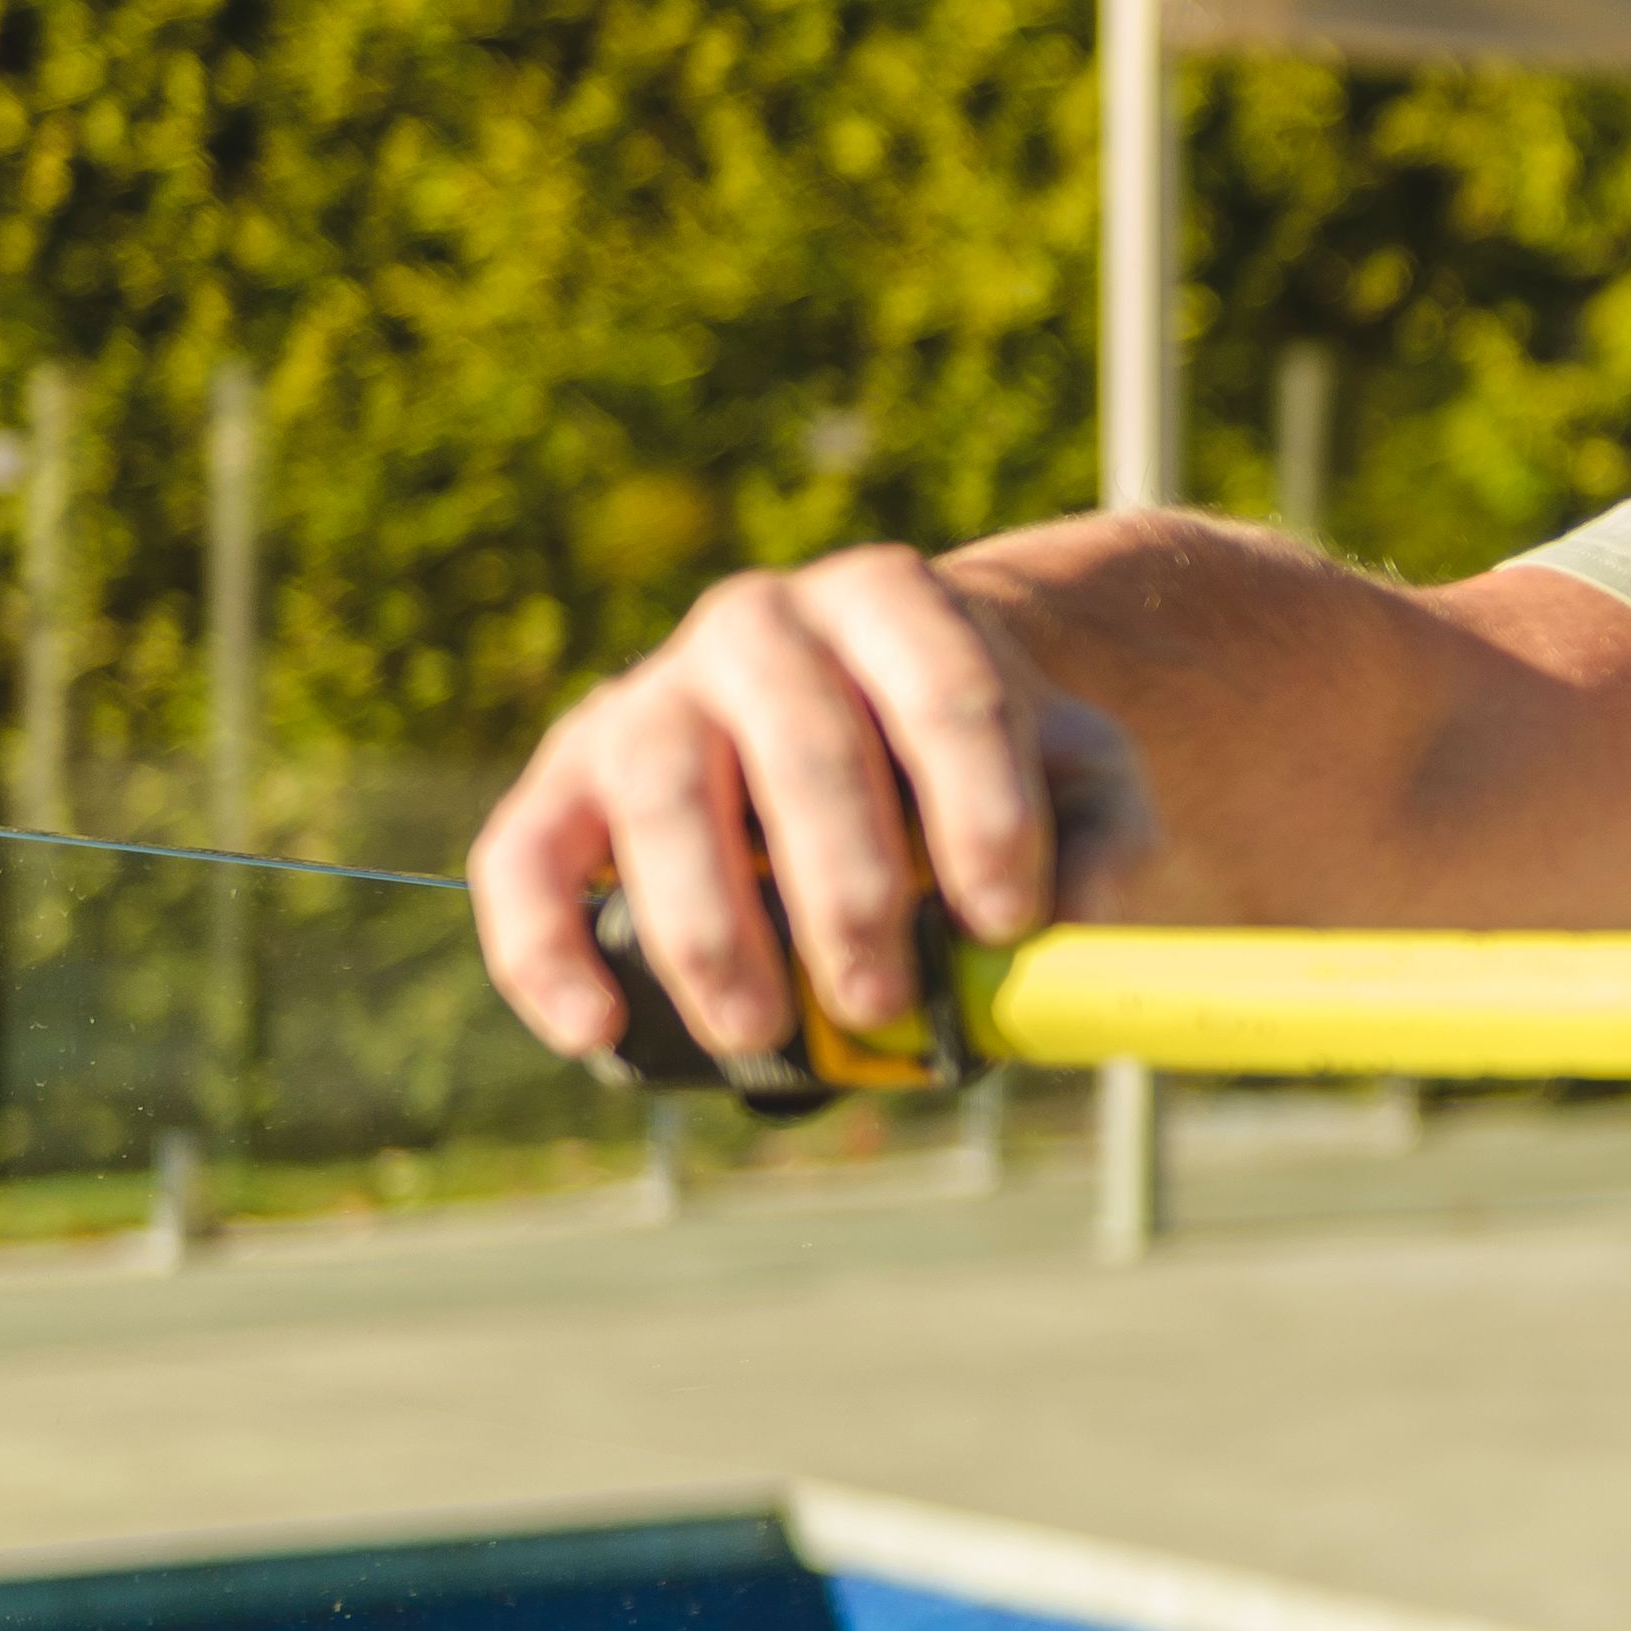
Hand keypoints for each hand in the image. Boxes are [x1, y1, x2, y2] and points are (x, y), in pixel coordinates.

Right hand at [468, 546, 1150, 1064]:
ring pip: (659, 793)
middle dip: (844, 887)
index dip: (980, 811)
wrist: (867, 710)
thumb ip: (1105, 833)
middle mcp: (761, 627)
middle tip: (887, 1001)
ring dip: (706, 923)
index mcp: (894, 603)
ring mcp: (653, 694)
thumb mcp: (1073, 769)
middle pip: (799, 746)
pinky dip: (543, 945)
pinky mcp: (568, 775)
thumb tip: (1085, 923)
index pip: (946, 692)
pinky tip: (595, 1027)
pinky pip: (525, 853)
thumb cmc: (976, 755)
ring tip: (762, 1027)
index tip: (1007, 923)